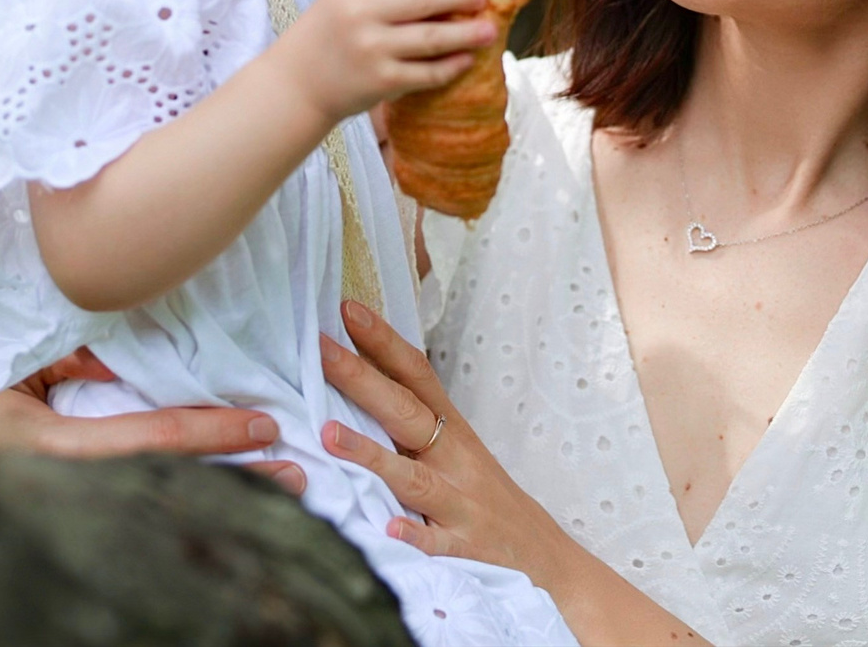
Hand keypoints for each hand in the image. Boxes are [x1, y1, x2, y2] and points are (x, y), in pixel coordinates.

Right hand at [0, 347, 305, 495]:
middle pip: (178, 482)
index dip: (210, 433)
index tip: (260, 425)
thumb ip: (65, 356)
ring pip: (177, 503)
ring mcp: (99, 505)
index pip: (153, 439)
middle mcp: (88, 485)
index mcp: (62, 446)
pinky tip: (252, 493)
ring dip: (235, 497)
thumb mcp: (18, 370)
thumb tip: (112, 360)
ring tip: (291, 488)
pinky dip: (212, 496)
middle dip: (239, 480)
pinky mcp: (108, 511)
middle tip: (296, 470)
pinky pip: (167, 503)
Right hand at [277, 0, 494, 120]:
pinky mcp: (381, 81)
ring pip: (433, 38)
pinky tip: (465, 61)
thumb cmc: (326, 36)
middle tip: (482, 0)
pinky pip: (427, 73)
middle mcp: (362, 12)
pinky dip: (451, 67)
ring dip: (467, 34)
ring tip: (488, 31)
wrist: (295, 84)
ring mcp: (372, 48)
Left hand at [317, 301, 578, 575]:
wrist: (546, 560)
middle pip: (406, 413)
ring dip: (371, 455)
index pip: (416, 376)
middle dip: (362, 380)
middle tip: (321, 350)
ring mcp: (462, 506)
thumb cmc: (489, 500)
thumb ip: (413, 422)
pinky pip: (438, 544)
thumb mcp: (459, 453)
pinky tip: (389, 529)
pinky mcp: (467, 551)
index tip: (347, 308)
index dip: (384, 341)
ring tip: (329, 435)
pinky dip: (415, 535)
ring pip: (413, 477)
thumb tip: (358, 380)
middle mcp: (457, 461)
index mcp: (453, 432)